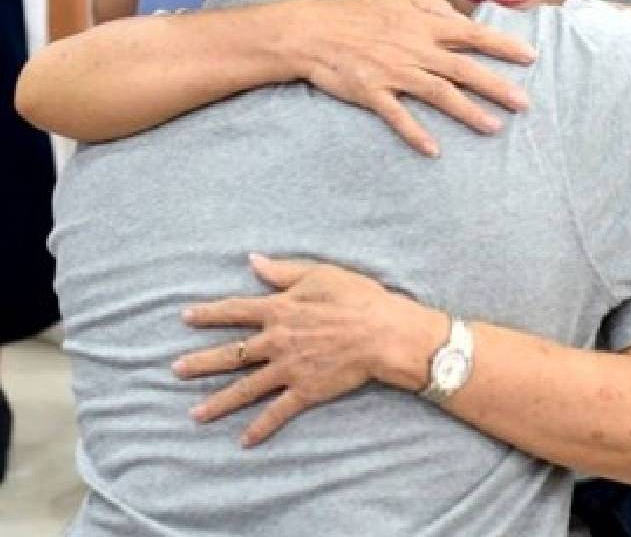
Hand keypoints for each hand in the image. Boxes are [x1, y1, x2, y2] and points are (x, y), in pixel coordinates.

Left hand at [174, 254, 440, 446]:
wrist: (383, 332)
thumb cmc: (357, 297)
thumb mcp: (320, 273)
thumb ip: (283, 271)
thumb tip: (252, 260)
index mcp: (279, 309)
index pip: (235, 310)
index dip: (209, 313)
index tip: (186, 317)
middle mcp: (276, 340)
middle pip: (231, 353)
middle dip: (200, 362)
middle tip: (175, 369)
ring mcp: (288, 368)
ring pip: (246, 388)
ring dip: (218, 402)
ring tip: (195, 414)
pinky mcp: (305, 391)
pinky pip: (277, 412)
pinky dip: (261, 427)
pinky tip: (244, 441)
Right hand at [289, 0, 537, 156]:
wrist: (311, 31)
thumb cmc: (355, 13)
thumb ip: (431, 6)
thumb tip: (462, 18)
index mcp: (422, 25)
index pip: (471, 35)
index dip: (502, 46)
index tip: (530, 56)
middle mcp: (414, 49)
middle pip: (464, 70)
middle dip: (497, 86)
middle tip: (524, 103)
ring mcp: (394, 73)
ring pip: (439, 94)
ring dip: (468, 112)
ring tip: (494, 127)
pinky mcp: (373, 93)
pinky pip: (398, 117)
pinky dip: (416, 134)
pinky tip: (434, 150)